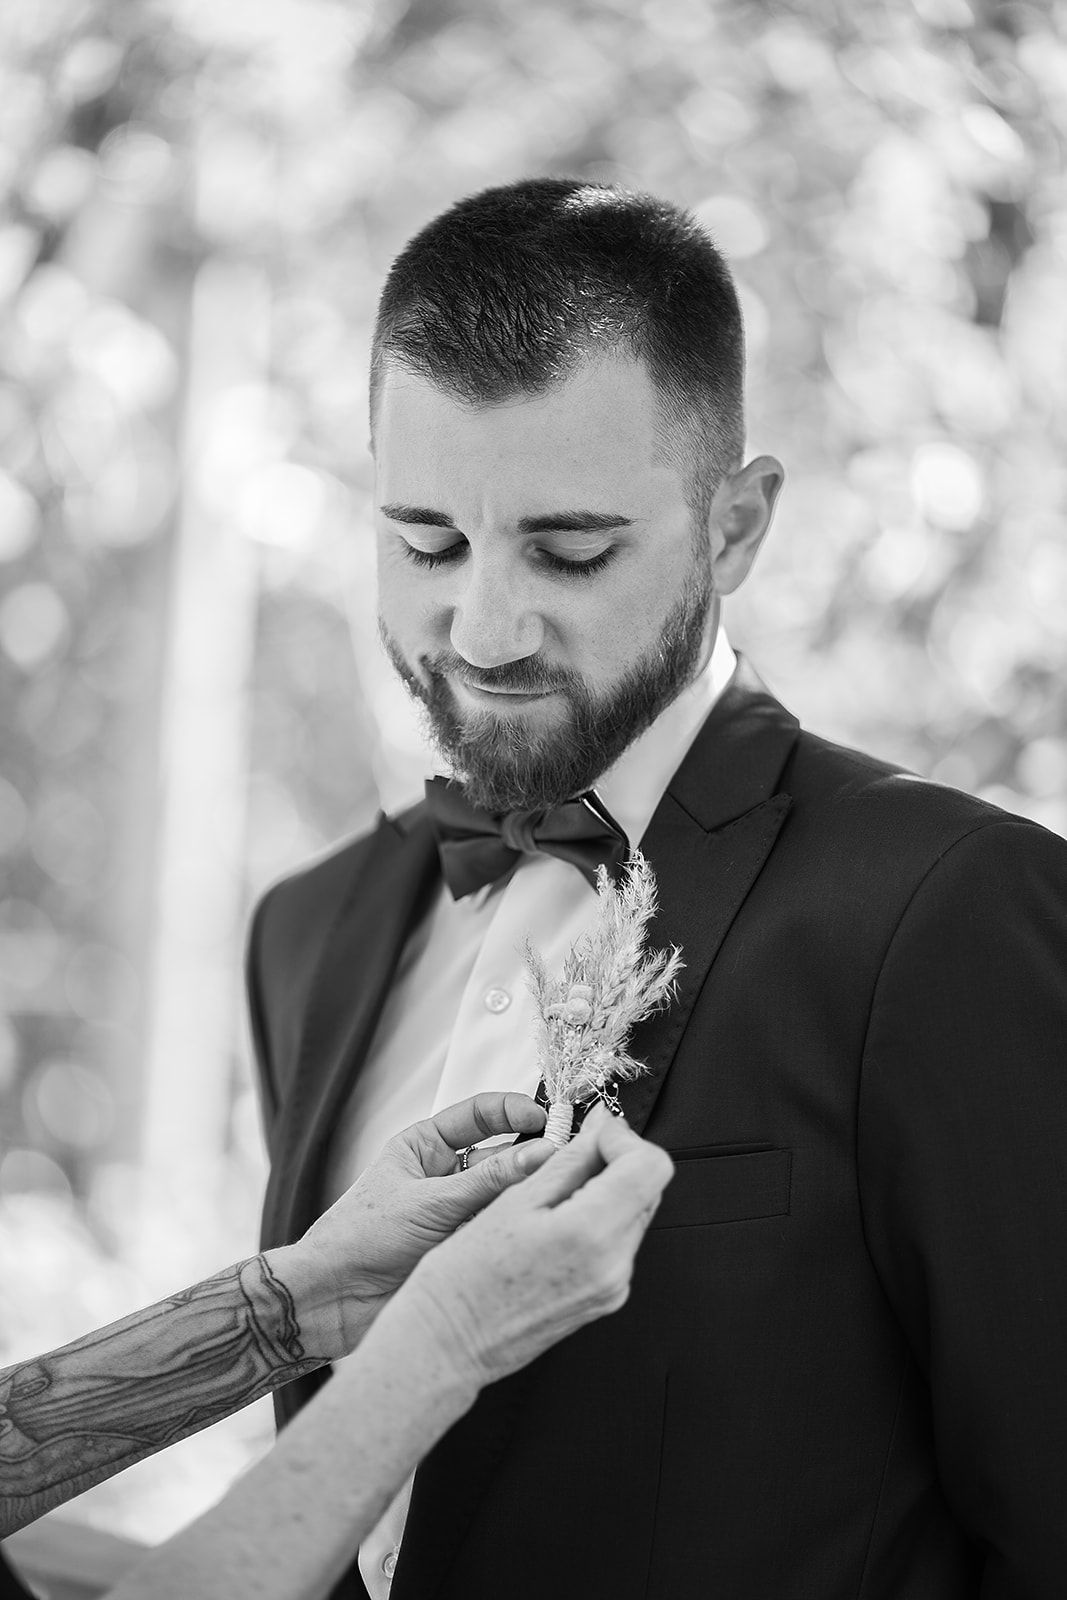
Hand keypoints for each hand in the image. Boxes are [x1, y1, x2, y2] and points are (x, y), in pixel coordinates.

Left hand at [293, 1092, 550, 1354]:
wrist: (333, 1301)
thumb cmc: (358, 1239)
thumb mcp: (429, 1202)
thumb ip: (488, 1182)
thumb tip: (541, 1155)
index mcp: (425, 1146)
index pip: (481, 1115)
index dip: (515, 1112)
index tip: (546, 1119)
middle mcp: (445, 1174)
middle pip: (500, 1153)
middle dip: (530, 1154)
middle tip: (562, 1157)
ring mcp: (456, 1210)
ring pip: (504, 1193)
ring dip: (525, 1191)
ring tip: (552, 1191)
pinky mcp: (464, 1244)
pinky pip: (499, 1226)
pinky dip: (518, 1224)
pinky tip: (536, 1223)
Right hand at [395, 1105, 673, 1388]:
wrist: (450, 1342)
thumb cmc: (465, 1279)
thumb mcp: (514, 1200)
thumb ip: (568, 1159)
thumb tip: (599, 1129)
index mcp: (592, 1234)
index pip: (651, 1166)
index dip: (624, 1138)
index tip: (595, 1132)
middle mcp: (614, 1266)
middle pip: (648, 1188)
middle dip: (615, 1161)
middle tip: (571, 1154)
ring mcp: (613, 1287)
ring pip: (633, 1213)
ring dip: (606, 1190)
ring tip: (553, 1193)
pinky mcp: (606, 1299)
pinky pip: (618, 1243)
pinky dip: (597, 1220)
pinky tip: (555, 1223)